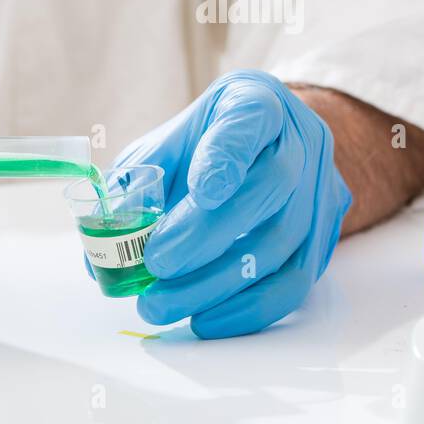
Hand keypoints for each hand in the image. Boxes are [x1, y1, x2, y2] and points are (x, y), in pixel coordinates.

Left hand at [112, 70, 351, 338]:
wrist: (271, 145)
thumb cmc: (209, 142)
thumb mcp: (170, 141)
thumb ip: (137, 182)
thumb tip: (98, 250)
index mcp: (256, 102)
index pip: (250, 118)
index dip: (228, 155)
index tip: (200, 191)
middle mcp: (300, 140)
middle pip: (272, 185)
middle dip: (209, 234)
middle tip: (156, 265)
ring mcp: (321, 188)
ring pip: (284, 242)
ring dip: (218, 284)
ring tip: (162, 305)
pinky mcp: (325, 236)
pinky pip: (295, 282)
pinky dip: (248, 309)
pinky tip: (205, 320)